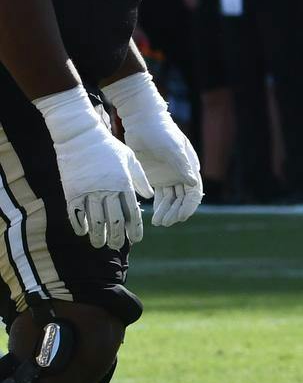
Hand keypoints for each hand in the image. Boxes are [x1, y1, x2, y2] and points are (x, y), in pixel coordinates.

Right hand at [33, 86, 149, 248]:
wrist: (80, 136)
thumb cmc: (108, 147)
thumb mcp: (130, 159)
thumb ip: (140, 179)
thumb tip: (150, 196)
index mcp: (124, 184)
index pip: (132, 212)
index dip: (135, 228)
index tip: (136, 239)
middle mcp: (107, 190)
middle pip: (114, 221)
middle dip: (117, 236)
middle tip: (118, 246)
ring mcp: (88, 192)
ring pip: (95, 221)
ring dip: (98, 235)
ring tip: (101, 244)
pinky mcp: (71, 191)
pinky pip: (76, 214)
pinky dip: (79, 225)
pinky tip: (83, 232)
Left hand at [103, 70, 202, 226]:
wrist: (142, 121)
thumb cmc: (160, 132)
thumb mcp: (172, 149)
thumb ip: (182, 166)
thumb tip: (194, 184)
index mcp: (189, 168)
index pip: (194, 192)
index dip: (189, 206)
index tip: (181, 217)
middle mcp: (181, 174)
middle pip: (182, 199)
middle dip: (176, 212)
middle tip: (165, 222)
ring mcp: (168, 176)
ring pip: (170, 199)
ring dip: (167, 211)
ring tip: (158, 222)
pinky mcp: (155, 177)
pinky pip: (158, 196)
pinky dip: (158, 206)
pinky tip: (153, 214)